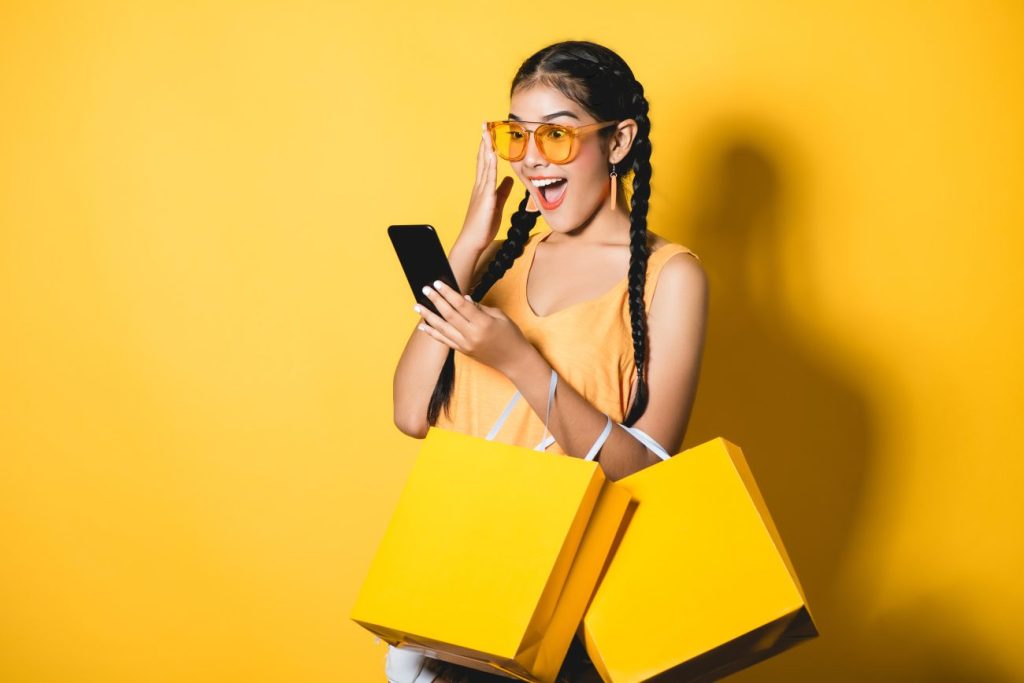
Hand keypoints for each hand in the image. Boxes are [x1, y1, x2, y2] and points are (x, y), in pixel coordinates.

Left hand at [414, 279, 533, 376]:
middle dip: (436, 301)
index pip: (461, 305)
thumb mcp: (500, 316)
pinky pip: (444, 341)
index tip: (437, 284)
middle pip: (449, 315)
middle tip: (425, 290)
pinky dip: (433, 333)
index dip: (448, 293)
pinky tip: (423, 326)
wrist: (514, 360)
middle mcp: (472, 335)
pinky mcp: (463, 351)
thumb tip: (464, 299)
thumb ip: (480, 308)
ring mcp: (466, 345)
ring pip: (443, 328)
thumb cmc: (511, 336)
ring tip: (417, 306)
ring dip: (428, 316)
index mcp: (483, 323)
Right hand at [457, 123, 514, 251]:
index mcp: (483, 187)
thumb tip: (510, 179)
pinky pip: (489, 177)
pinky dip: (490, 164)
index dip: (487, 147)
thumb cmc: (483, 225)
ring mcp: (482, 190)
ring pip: (485, 164)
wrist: (473, 241)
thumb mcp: (497, 204)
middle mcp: (480, 185)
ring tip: (486, 131)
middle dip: (484, 141)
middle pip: (483, 158)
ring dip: (486, 147)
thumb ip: (503, 190)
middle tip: (484, 124)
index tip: (488, 133)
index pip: (486, 163)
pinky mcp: (486, 197)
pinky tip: (491, 153)